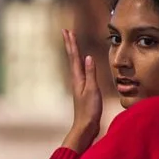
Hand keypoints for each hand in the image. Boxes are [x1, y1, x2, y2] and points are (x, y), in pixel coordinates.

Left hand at [62, 29, 103, 151]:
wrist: (85, 127)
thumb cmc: (89, 110)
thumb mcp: (92, 90)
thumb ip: (91, 74)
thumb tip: (88, 57)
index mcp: (78, 78)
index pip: (74, 56)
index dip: (72, 43)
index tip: (68, 31)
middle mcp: (76, 79)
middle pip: (72, 57)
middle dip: (70, 44)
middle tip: (66, 31)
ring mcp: (79, 84)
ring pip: (76, 63)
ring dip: (74, 52)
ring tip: (73, 43)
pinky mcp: (84, 89)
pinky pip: (81, 71)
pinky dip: (81, 63)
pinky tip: (83, 63)